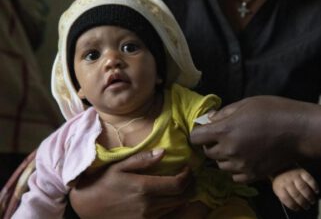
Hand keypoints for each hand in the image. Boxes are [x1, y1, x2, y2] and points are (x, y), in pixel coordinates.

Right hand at [69, 149, 191, 218]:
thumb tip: (163, 152)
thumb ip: (142, 159)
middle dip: (189, 185)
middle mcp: (149, 205)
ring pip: (176, 207)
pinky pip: (167, 215)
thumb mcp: (119, 166)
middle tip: (187, 175)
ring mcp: (148, 217)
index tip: (187, 168)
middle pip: (181, 197)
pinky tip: (169, 197)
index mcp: (144, 188)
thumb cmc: (102, 182)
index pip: (178, 184)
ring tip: (179, 184)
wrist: (86, 207)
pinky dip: (173, 206)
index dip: (188, 176)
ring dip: (182, 195)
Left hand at [190, 96, 309, 182]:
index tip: (206, 130)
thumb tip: (209, 120)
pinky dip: (236, 168)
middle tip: (225, 136)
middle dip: (212, 144)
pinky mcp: (252, 175)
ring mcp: (240, 165)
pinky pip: (234, 176)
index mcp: (225, 130)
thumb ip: (224, 113)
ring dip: (224, 157)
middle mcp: (229, 150)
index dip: (199, 133)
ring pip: (220, 165)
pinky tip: (246, 158)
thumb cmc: (273, 111)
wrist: (299, 130)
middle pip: (208, 152)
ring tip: (239, 146)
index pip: (196, 138)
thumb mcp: (246, 104)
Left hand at [272, 168, 318, 210]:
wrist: (281, 167)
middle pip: (296, 194)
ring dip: (309, 196)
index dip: (292, 205)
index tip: (298, 209)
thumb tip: (296, 206)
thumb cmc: (281, 182)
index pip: (286, 198)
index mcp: (279, 186)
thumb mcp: (278, 189)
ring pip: (303, 188)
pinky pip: (309, 179)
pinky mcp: (301, 171)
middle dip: (303, 202)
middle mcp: (286, 181)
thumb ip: (285, 196)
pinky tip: (316, 191)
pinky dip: (314, 186)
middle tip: (307, 207)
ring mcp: (294, 176)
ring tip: (312, 201)